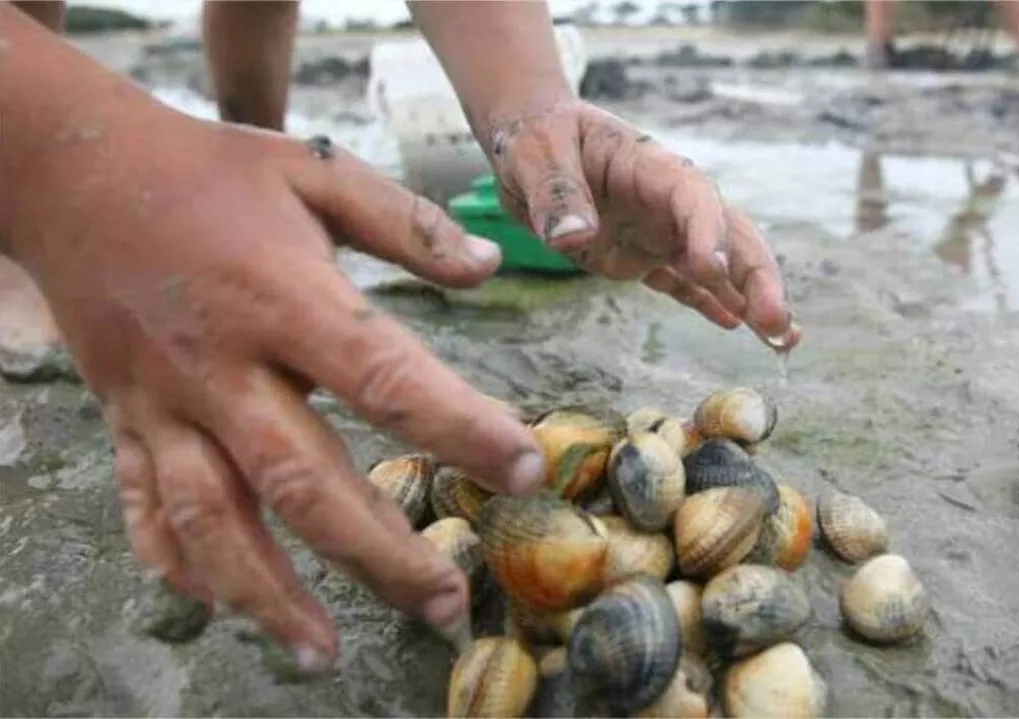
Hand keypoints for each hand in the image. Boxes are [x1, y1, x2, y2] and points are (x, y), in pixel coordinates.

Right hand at [7, 103, 546, 672]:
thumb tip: (491, 269)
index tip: (522, 469)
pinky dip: (178, 564)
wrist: (70, 170)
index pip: (384, 378)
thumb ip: (407, 225)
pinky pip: (143, 508)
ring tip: (323, 650)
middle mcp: (222, 367)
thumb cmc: (208, 171)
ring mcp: (163, 403)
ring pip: (213, 519)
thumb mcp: (315, 173)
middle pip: (302, 480)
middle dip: (377, 552)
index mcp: (283, 299)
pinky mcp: (125, 421)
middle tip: (444, 603)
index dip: (458, 429)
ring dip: (267, 593)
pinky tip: (221, 604)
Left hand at [480, 99, 802, 350]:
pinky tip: (739, 328)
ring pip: (720, 263)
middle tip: (777, 324)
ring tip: (784, 340)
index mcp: (649, 165)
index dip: (708, 231)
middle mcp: (668, 199)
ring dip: (752, 299)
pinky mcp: (645, 254)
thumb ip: (555, 193)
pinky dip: (713, 304)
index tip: (710, 269)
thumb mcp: (534, 154)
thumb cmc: (534, 137)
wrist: (529, 138)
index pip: (694, 196)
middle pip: (729, 233)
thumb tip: (573, 236)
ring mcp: (660, 228)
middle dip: (757, 277)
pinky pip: (687, 282)